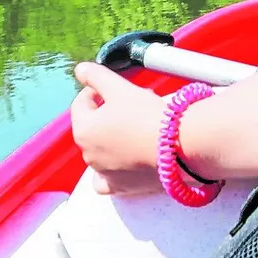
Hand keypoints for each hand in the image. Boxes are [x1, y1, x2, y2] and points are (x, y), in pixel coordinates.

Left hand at [70, 61, 168, 195]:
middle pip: (92, 126)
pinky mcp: (122, 187)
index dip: (97, 90)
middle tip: (131, 104)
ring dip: (111, 138)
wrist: (178, 145)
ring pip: (99, 151)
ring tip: (135, 127)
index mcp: (84, 129)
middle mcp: (88, 154)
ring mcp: (104, 173)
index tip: (115, 86)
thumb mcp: (120, 87)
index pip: (82, 103)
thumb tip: (79, 70)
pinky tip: (122, 160)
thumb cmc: (147, 115)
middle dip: (107, 113)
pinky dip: (110, 171)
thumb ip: (96, 76)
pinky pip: (106, 180)